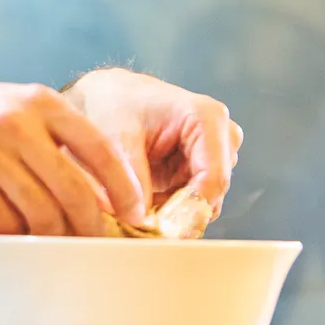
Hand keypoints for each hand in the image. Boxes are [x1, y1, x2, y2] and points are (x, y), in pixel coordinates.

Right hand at [0, 81, 146, 236]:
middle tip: (98, 242)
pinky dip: (17, 235)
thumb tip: (108, 186)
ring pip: (41, 212)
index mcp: (37, 101)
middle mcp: (14, 123)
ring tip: (56, 243)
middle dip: (92, 224)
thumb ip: (55, 133)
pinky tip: (17, 234)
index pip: (98, 147)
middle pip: (72, 189)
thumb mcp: (15, 105)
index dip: (122, 185)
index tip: (135, 212)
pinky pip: (5, 222)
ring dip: (53, 236)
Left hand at [63, 69, 240, 216]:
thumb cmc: (112, 104)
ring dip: (171, 212)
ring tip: (135, 206)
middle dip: (178, 213)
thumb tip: (141, 220)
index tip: (161, 228)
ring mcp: (213, 153)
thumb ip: (131, 180)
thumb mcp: (115, 140)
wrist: (105, 96)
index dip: (190, 209)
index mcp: (207, 118)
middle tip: (141, 222)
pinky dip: (168, 208)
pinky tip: (143, 201)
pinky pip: (191, 201)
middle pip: (212, 193)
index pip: (214, 178)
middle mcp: (220, 136)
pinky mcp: (200, 168)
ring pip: (202, 201)